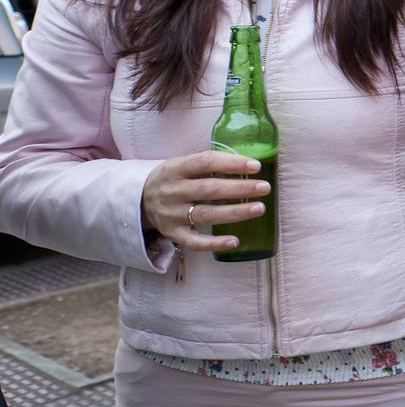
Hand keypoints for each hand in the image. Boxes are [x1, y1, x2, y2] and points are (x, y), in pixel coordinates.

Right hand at [141, 151, 268, 253]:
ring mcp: (171, 214)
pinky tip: (234, 241)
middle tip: (265, 188)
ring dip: (235, 212)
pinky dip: (214, 243)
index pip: (205, 162)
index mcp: (175, 169)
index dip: (231, 163)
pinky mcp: (172, 234)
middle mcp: (172, 192)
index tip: (255, 166)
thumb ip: (207, 164)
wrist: (137, 200)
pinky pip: (194, 242)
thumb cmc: (172, 179)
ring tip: (259, 208)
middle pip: (209, 190)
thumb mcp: (181, 165)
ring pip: (206, 215)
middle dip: (239, 188)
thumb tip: (248, 164)